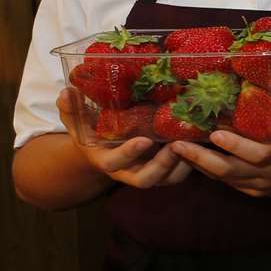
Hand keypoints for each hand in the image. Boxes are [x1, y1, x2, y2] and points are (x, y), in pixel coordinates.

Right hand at [56, 87, 194, 187]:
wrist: (105, 149)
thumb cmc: (93, 131)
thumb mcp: (79, 121)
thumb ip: (72, 109)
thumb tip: (66, 91)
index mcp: (106, 160)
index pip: (115, 162)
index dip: (128, 154)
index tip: (143, 140)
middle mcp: (128, 171)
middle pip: (146, 180)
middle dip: (162, 166)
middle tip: (176, 146)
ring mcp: (149, 172)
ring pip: (169, 179)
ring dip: (183, 165)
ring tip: (195, 145)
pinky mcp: (166, 170)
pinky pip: (182, 172)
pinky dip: (194, 162)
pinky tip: (204, 143)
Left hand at [169, 86, 270, 199]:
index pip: (259, 155)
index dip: (236, 147)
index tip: (215, 133)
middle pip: (232, 172)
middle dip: (202, 160)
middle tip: (177, 145)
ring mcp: (263, 186)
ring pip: (226, 180)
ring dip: (201, 166)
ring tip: (177, 151)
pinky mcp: (259, 191)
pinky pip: (231, 184)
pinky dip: (212, 173)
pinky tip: (195, 160)